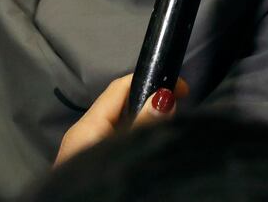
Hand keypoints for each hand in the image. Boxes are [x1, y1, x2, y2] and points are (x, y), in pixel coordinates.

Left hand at [54, 76, 187, 164]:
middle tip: (183, 110)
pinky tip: (150, 152)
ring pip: (120, 129)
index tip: (184, 88)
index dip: (151, 79)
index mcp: (86, 126)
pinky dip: (134, 143)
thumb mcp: (123, 154)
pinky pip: (115, 146)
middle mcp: (82, 136)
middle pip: (121, 106)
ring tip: (172, 131)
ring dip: (145, 126)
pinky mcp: (89, 170)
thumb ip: (143, 128)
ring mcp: (84, 155)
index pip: (120, 87)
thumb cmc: (96, 188)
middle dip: (151, 104)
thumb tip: (164, 96)